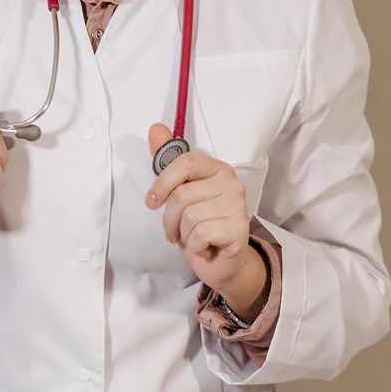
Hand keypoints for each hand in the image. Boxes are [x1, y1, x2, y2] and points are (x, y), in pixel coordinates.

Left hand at [146, 123, 268, 322]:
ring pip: (189, 216)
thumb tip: (155, 129)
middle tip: (176, 230)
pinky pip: (199, 234)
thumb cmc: (200, 225)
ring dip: (182, 234)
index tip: (152, 202)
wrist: (222, 262)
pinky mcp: (239, 228)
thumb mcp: (179, 192)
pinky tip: (204, 247)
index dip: (162, 183)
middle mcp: (230, 182)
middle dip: (170, 219)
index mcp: (216, 168)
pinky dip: (194, 246)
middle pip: (182, 195)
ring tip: (192, 238)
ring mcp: (237, 205)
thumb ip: (167, 161)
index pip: (185, 163)